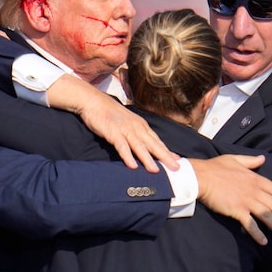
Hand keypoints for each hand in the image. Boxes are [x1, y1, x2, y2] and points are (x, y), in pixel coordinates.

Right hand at [46, 75, 178, 171]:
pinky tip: (132, 166)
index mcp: (141, 125)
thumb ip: (135, 133)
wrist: (94, 101)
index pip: (157, 140)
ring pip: (139, 147)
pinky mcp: (113, 132)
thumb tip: (143, 145)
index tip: (178, 160)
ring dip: (148, 159)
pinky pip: (122, 146)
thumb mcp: (127, 122)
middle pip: (153, 144)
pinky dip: (127, 156)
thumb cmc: (109, 113)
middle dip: (165, 157)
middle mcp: (136, 127)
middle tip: (176, 168)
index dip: (167, 151)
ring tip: (156, 170)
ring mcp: (125, 130)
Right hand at [190, 154, 271, 245]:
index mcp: (254, 178)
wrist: (201, 177)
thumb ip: (250, 160)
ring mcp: (247, 201)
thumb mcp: (234, 159)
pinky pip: (251, 225)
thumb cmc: (214, 167)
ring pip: (267, 215)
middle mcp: (254, 190)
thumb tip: (262, 158)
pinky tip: (263, 241)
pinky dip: (258, 234)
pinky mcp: (238, 211)